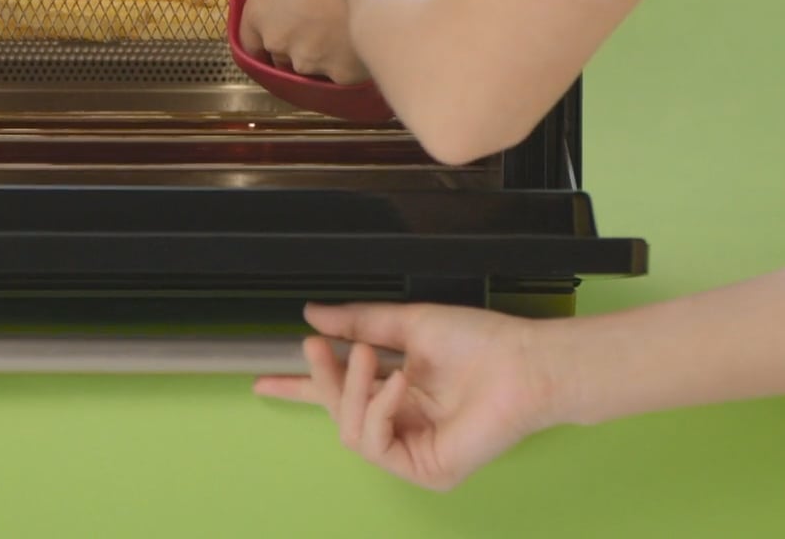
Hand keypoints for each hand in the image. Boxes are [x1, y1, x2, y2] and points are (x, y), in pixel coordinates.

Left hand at [237, 0, 398, 84]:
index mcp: (260, 10)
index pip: (248, 39)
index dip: (264, 35)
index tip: (280, 29)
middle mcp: (276, 42)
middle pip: (280, 54)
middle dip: (296, 43)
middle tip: (320, 24)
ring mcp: (306, 63)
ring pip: (310, 65)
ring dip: (322, 53)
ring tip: (345, 32)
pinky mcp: (336, 77)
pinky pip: (340, 71)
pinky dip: (348, 61)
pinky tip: (362, 42)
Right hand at [253, 302, 562, 490]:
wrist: (523, 362)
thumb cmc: (482, 342)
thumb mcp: (408, 324)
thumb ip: (359, 323)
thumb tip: (315, 314)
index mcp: (396, 390)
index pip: (338, 393)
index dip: (299, 388)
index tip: (262, 381)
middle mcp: (401, 423)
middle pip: (335, 410)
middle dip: (321, 377)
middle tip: (317, 344)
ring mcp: (413, 450)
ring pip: (349, 430)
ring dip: (350, 389)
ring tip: (367, 358)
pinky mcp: (427, 470)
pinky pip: (376, 443)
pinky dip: (379, 409)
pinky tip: (398, 384)